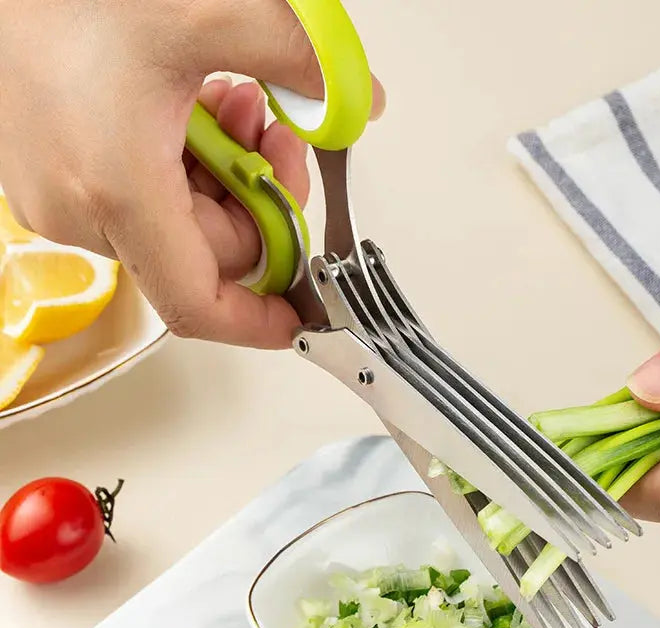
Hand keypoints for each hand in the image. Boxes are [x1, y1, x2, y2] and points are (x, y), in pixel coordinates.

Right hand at [0, 0, 383, 347]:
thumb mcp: (207, 12)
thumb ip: (301, 60)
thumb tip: (359, 101)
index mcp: (118, 191)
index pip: (199, 303)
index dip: (257, 320)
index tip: (298, 314)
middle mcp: (81, 210)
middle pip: (208, 253)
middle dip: (258, 198)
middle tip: (278, 133)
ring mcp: (63, 199)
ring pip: (180, 223)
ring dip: (225, 172)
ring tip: (234, 101)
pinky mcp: (56, 179)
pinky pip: (144, 200)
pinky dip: (184, 165)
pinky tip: (192, 107)